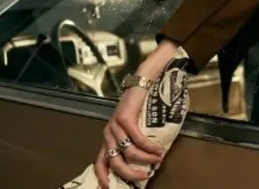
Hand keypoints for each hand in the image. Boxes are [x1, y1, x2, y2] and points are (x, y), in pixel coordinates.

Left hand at [94, 40, 178, 187]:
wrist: (143, 80)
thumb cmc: (141, 106)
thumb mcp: (133, 128)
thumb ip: (133, 144)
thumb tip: (144, 165)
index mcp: (108, 137)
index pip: (100, 161)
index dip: (103, 177)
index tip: (110, 188)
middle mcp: (108, 132)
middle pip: (115, 161)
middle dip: (130, 173)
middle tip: (144, 177)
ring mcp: (115, 124)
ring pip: (128, 152)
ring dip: (145, 159)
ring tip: (158, 159)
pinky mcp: (124, 117)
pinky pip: (138, 139)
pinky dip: (149, 147)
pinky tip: (158, 150)